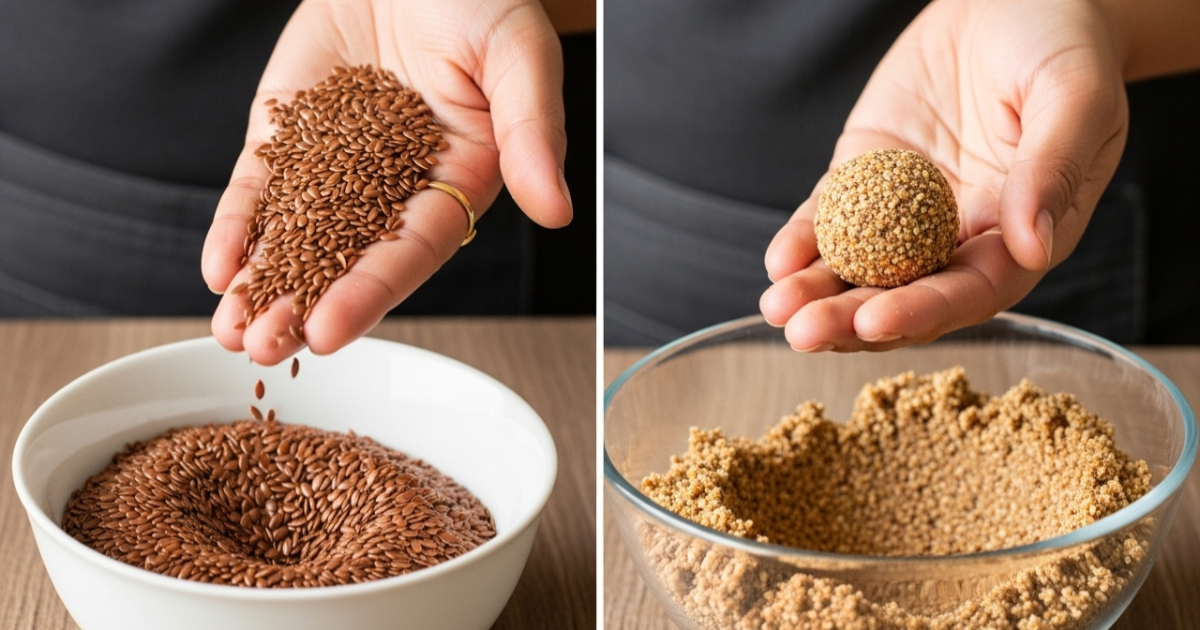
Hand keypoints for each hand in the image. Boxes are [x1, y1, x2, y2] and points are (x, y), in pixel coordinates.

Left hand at [202, 0, 571, 363]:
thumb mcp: (517, 57)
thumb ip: (532, 132)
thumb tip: (556, 209)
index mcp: (458, 180)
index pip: (411, 248)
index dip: (370, 291)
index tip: (329, 330)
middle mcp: (396, 185)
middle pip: (347, 257)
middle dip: (303, 304)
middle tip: (265, 349)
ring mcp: (338, 161)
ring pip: (297, 233)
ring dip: (264, 284)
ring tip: (232, 332)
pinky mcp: (291, 130)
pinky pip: (261, 185)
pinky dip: (238, 226)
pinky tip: (217, 270)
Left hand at [760, 0, 1127, 351]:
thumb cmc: (1062, 42)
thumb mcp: (1074, 96)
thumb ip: (1053, 168)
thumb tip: (1033, 245)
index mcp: (1020, 234)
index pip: (970, 291)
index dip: (922, 312)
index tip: (875, 322)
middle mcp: (960, 236)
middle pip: (903, 295)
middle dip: (850, 320)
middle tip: (803, 333)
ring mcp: (906, 211)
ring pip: (858, 268)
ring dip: (816, 294)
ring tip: (776, 308)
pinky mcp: (865, 179)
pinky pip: (829, 219)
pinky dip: (802, 242)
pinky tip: (778, 261)